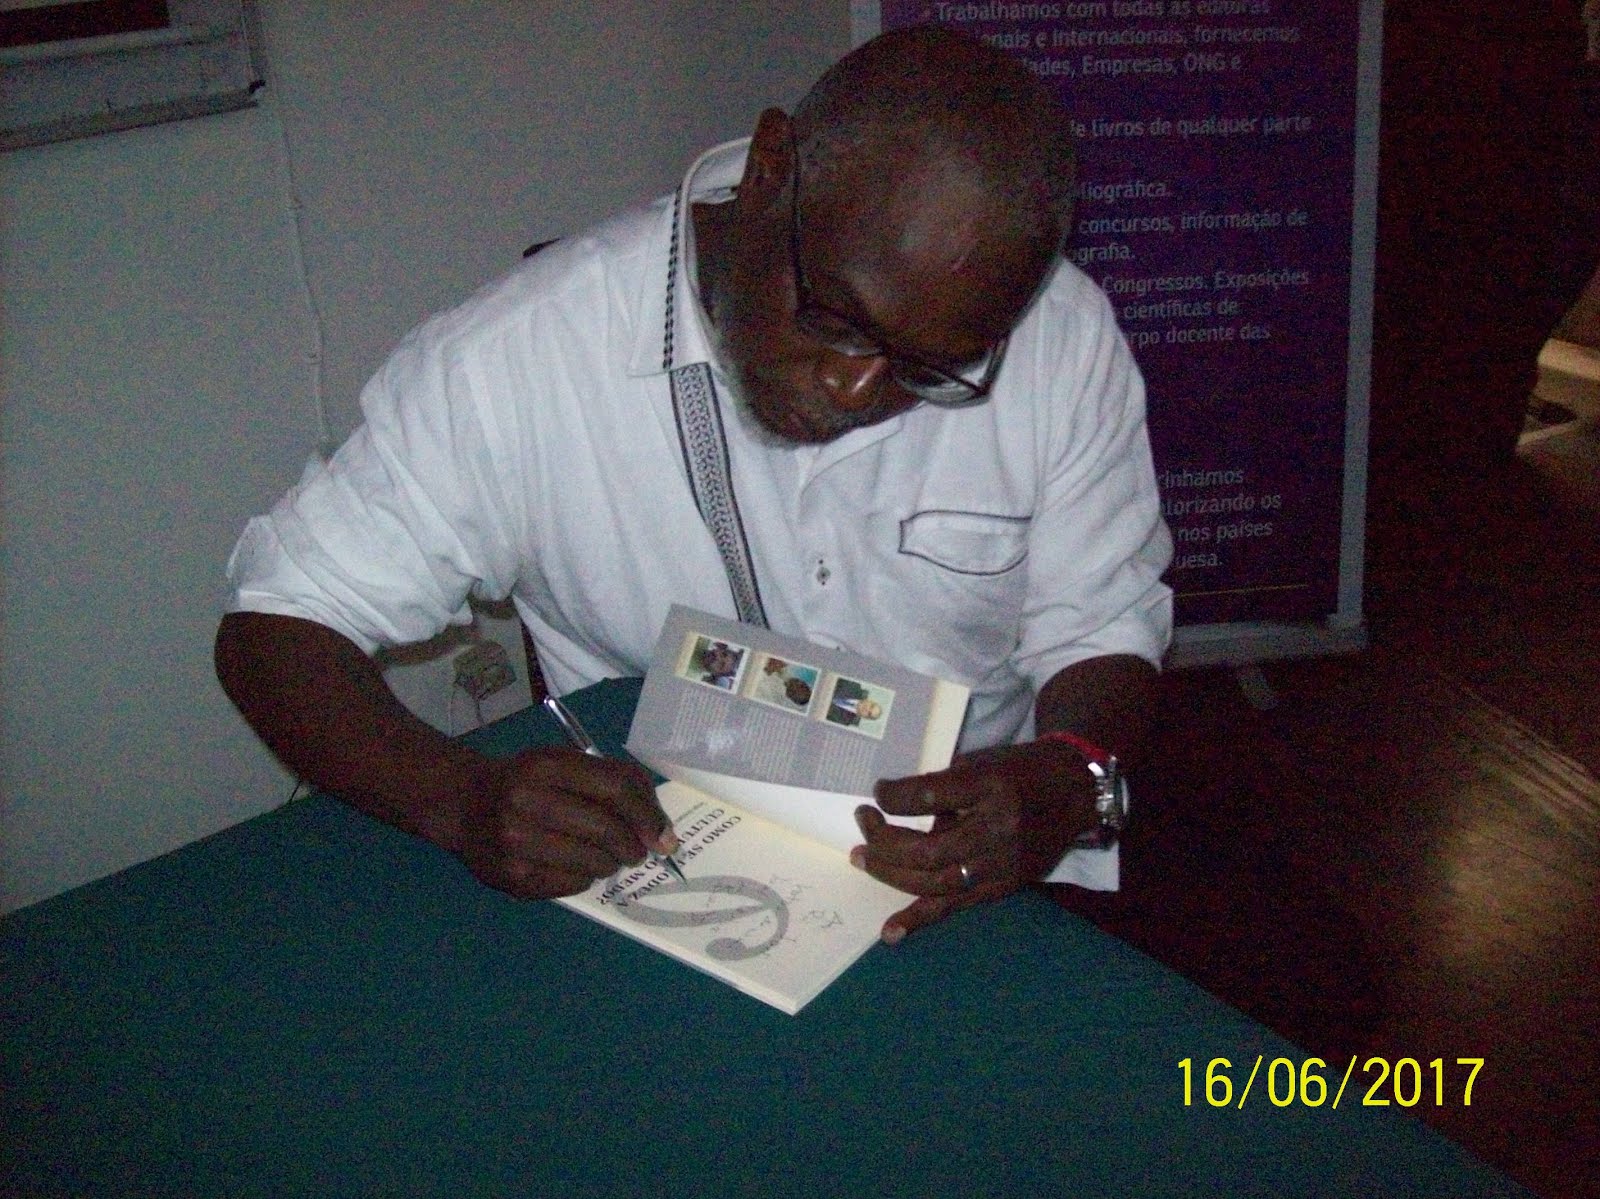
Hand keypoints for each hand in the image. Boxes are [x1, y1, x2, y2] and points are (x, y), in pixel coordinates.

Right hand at [457, 748, 674, 898]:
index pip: (615, 788)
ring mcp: (514, 841)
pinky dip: (585, 878)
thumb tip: (662, 830)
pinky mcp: (510, 876)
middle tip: (637, 852)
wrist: (464, 804)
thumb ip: (614, 782)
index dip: (647, 814)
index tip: (664, 836)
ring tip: (605, 857)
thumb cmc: (528, 781)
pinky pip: (570, 884)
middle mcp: (525, 800)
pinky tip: (575, 866)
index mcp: (545, 765)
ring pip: (592, 862)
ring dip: (610, 864)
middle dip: (633, 846)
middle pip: (606, 828)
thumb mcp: (564, 763)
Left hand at [852, 739, 1094, 943]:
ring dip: (890, 873)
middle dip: (885, 841)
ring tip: (862, 858)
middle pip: (928, 849)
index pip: (932, 796)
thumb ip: (945, 786)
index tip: (877, 793)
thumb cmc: (1024, 770)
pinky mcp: (1003, 887)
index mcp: (992, 787)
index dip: (895, 797)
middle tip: (862, 822)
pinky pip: (955, 906)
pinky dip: (919, 919)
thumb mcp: (984, 761)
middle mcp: (998, 830)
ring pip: (934, 882)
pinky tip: (890, 931)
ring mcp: (1001, 865)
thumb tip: (899, 805)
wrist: (1078, 792)